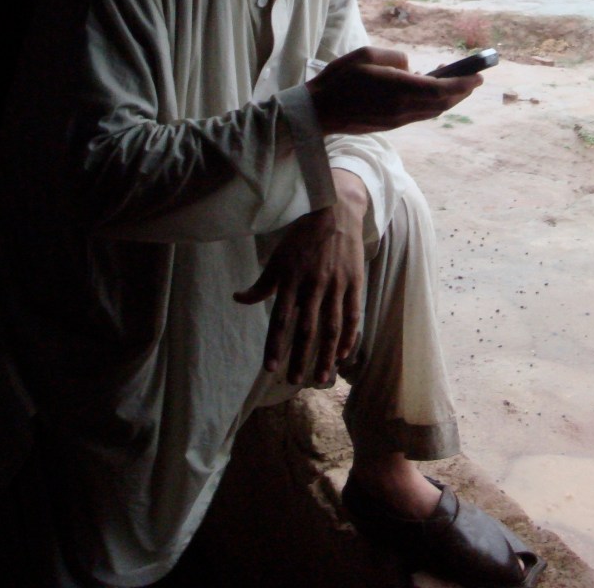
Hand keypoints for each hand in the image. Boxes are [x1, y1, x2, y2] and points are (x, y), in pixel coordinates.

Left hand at [233, 170, 367, 384]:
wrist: (336, 212)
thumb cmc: (303, 236)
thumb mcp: (278, 257)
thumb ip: (262, 283)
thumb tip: (238, 298)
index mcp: (291, 279)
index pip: (280, 319)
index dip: (275, 345)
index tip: (270, 368)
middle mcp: (313, 285)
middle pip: (306, 329)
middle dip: (300, 358)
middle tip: (294, 381)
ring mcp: (336, 284)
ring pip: (331, 327)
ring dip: (325, 355)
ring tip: (320, 377)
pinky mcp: (354, 282)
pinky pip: (352, 314)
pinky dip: (349, 336)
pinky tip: (343, 354)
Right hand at [306, 46, 480, 135]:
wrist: (318, 112)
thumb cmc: (338, 78)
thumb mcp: (366, 54)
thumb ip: (395, 58)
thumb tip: (410, 67)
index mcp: (397, 89)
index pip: (440, 89)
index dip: (462, 84)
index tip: (478, 76)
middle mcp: (402, 108)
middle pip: (442, 104)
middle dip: (461, 92)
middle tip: (474, 79)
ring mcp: (397, 120)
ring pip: (433, 112)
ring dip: (448, 100)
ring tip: (456, 84)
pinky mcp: (391, 125)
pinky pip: (420, 115)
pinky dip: (432, 104)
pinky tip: (430, 92)